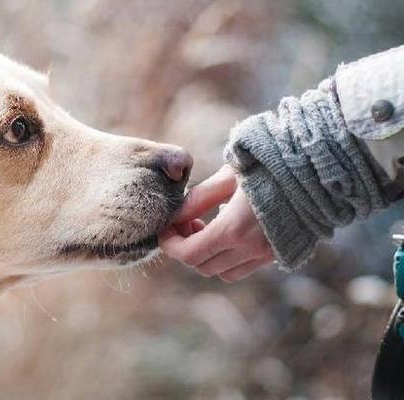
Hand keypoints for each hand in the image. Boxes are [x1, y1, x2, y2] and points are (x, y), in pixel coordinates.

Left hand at [160, 165, 274, 281]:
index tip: (166, 229)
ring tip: (207, 226)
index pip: (189, 254)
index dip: (170, 245)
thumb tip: (175, 216)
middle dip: (186, 248)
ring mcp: (267, 254)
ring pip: (223, 272)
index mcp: (235, 228)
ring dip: (207, 256)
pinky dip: (228, 257)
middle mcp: (251, 249)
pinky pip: (244, 268)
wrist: (320, 168)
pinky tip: (230, 230)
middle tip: (187, 222)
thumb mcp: (228, 175)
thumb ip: (198, 199)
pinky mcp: (280, 254)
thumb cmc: (270, 163)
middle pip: (202, 266)